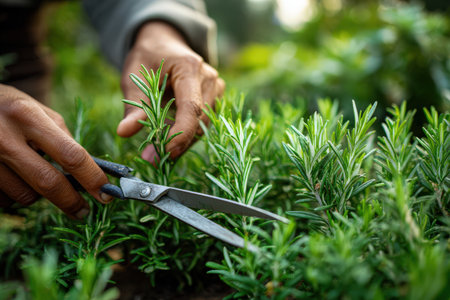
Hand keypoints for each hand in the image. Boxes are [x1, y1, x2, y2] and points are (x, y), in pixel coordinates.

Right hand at [0, 85, 111, 217]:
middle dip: (71, 201)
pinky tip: (14, 177)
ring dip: (39, 194)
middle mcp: (4, 138)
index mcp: (27, 116)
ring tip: (34, 174)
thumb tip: (87, 171)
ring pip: (25, 196)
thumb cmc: (9, 107)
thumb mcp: (37, 110)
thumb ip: (62, 137)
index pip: (70, 154)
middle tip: (84, 211)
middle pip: (48, 183)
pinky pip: (4, 200)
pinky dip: (16, 195)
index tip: (106, 194)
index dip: (92, 178)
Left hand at [117, 21, 224, 160]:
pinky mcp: (215, 99)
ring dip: (181, 142)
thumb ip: (134, 106)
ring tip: (156, 150)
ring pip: (203, 127)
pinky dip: (186, 136)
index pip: (192, 108)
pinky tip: (168, 140)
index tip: (164, 153)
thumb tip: (124, 132)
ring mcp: (216, 89)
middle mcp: (210, 78)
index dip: (181, 134)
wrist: (164, 44)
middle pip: (199, 121)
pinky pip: (203, 124)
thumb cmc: (148, 58)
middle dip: (177, 143)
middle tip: (151, 158)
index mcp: (190, 68)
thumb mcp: (134, 77)